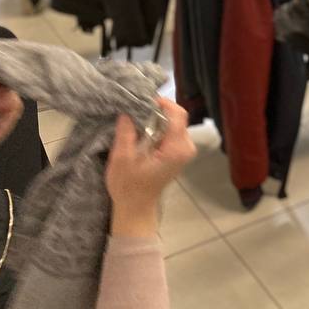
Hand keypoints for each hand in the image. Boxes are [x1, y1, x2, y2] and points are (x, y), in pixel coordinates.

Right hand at [105, 98, 196, 237]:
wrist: (136, 207)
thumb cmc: (128, 186)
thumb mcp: (122, 158)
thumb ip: (126, 132)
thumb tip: (128, 110)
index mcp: (176, 148)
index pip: (177, 114)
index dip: (162, 104)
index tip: (142, 101)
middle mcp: (186, 147)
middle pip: (176, 117)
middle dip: (156, 112)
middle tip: (135, 111)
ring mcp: (184, 150)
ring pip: (174, 123)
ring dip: (155, 120)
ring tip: (135, 122)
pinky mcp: (178, 153)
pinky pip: (171, 132)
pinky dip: (158, 129)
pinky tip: (142, 133)